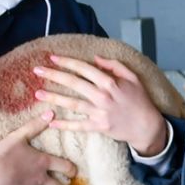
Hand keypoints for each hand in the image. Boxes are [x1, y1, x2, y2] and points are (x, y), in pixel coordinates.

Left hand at [35, 54, 167, 156]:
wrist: (147, 126)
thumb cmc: (140, 101)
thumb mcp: (133, 78)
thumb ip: (115, 66)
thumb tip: (96, 59)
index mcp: (111, 83)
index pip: (85, 69)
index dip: (68, 62)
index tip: (53, 58)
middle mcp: (103, 96)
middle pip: (74, 83)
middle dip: (54, 75)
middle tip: (37, 70)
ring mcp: (100, 113)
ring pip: (72, 103)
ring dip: (54, 98)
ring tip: (38, 93)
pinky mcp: (99, 127)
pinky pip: (78, 126)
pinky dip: (64, 125)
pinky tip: (51, 123)